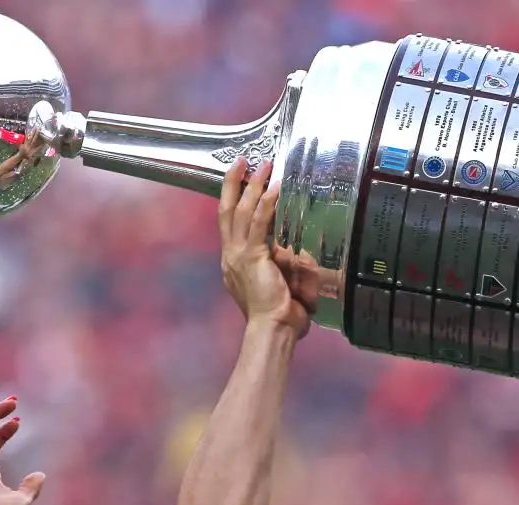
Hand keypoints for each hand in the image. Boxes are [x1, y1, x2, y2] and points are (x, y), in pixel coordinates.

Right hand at [219, 159, 309, 335]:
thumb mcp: (275, 282)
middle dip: (234, 183)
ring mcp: (238, 255)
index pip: (229, 224)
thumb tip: (291, 253)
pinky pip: (258, 223)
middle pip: (227, 210)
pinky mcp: (251, 256)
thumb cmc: (279, 314)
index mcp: (233, 262)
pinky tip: (274, 187)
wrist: (272, 328)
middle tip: (244, 161)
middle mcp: (230, 256)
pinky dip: (266, 203)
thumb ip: (278, 264)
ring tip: (263, 166)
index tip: (239, 180)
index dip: (232, 199)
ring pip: (241, 211)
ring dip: (252, 186)